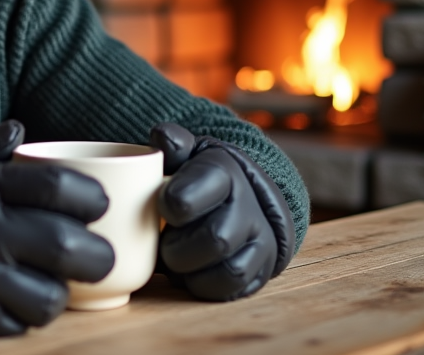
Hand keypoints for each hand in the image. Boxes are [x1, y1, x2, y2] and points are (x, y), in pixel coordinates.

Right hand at [0, 121, 114, 334]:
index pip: (56, 186)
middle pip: (65, 245)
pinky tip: (21, 298)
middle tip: (99, 255)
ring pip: (50, 295)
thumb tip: (19, 130)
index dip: (89, 196)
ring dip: (62, 291)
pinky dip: (29, 314)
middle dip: (96, 254)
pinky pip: (22, 323)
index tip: (98, 204)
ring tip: (56, 282)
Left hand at [149, 122, 294, 301]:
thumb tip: (163, 136)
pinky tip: (189, 273)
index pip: (205, 187)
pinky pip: (233, 288)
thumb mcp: (186, 153)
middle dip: (179, 248)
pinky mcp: (260, 268)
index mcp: (224, 171)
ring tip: (174, 259)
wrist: (240, 195)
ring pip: (229, 268)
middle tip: (163, 241)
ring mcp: (259, 240)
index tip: (163, 206)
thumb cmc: (196, 175)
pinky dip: (203, 285)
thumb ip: (172, 143)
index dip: (175, 202)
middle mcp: (249, 206)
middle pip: (217, 239)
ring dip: (191, 270)